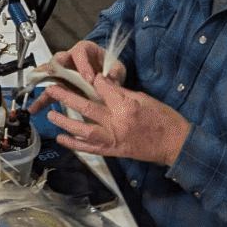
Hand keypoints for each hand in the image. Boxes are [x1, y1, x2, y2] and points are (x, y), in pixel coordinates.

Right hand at [30, 40, 124, 114]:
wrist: (107, 76)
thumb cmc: (109, 68)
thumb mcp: (116, 68)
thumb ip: (115, 73)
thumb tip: (112, 80)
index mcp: (84, 50)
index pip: (80, 53)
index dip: (83, 65)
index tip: (89, 79)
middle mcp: (70, 59)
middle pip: (58, 60)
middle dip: (53, 68)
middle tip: (52, 76)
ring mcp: (64, 73)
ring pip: (49, 76)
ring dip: (42, 86)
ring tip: (36, 93)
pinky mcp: (61, 86)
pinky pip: (50, 91)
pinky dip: (42, 100)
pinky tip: (36, 108)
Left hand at [43, 76, 191, 168]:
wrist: (175, 143)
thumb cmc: (164, 120)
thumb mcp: (143, 98)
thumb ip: (120, 92)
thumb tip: (102, 84)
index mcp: (125, 107)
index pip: (101, 88)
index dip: (91, 80)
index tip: (85, 75)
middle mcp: (116, 123)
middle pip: (86, 107)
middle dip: (67, 97)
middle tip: (53, 89)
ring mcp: (114, 139)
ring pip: (83, 130)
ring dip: (65, 122)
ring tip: (51, 115)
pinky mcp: (114, 151)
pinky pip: (90, 148)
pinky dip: (75, 144)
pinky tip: (62, 139)